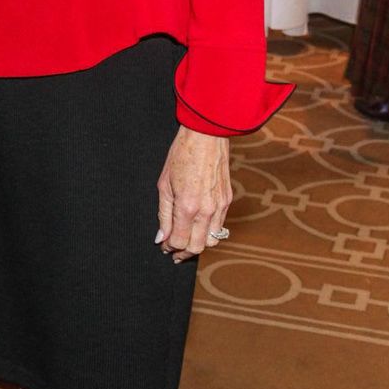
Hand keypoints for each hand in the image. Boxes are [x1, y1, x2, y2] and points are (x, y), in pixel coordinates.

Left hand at [156, 126, 231, 262]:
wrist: (206, 137)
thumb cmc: (181, 155)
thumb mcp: (164, 184)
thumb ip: (163, 214)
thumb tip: (161, 237)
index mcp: (187, 206)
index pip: (180, 241)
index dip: (169, 247)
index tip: (163, 246)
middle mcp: (206, 211)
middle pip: (197, 247)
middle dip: (183, 252)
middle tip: (173, 249)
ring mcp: (220, 206)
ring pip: (211, 240)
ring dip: (198, 244)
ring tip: (186, 239)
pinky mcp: (228, 201)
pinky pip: (220, 226)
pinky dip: (208, 232)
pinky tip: (198, 226)